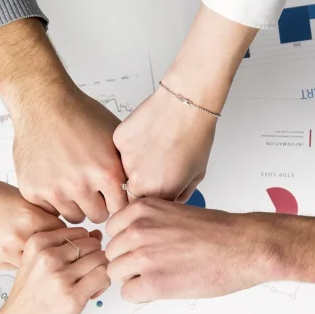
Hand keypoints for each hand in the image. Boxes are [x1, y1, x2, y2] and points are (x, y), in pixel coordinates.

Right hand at [0, 175, 64, 268]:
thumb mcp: (24, 197)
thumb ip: (43, 214)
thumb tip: (61, 229)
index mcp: (31, 216)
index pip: (64, 234)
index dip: (65, 235)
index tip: (66, 237)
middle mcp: (19, 236)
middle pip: (51, 252)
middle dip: (53, 250)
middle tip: (54, 248)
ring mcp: (6, 251)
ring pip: (34, 264)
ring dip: (36, 260)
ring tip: (34, 252)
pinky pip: (16, 267)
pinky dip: (18, 261)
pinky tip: (14, 251)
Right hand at [0, 227, 109, 313]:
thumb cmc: (27, 302)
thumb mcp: (36, 264)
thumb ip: (64, 248)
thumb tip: (96, 235)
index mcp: (36, 243)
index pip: (80, 232)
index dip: (85, 247)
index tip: (76, 263)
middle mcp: (48, 256)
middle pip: (92, 244)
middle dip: (94, 259)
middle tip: (84, 277)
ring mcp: (60, 276)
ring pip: (101, 259)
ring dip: (100, 272)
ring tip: (87, 286)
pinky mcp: (73, 296)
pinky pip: (104, 276)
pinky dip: (103, 285)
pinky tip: (89, 294)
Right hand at [13, 88, 127, 222]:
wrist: (43, 103)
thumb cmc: (79, 115)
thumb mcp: (115, 138)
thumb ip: (127, 167)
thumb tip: (140, 189)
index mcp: (106, 172)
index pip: (121, 209)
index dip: (116, 200)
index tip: (111, 193)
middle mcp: (81, 184)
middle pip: (98, 216)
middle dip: (97, 204)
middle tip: (90, 186)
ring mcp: (55, 190)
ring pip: (74, 216)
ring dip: (75, 204)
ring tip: (72, 180)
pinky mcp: (33, 190)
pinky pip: (50, 210)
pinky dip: (52, 199)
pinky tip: (54, 178)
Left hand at [105, 198, 275, 302]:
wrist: (244, 246)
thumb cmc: (218, 232)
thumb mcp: (173, 212)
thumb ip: (147, 223)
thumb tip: (130, 239)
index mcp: (142, 209)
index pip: (112, 230)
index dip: (127, 243)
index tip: (141, 248)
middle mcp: (138, 230)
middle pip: (112, 254)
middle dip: (129, 262)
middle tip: (154, 266)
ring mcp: (143, 257)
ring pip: (116, 274)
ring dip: (134, 278)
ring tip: (161, 275)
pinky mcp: (153, 282)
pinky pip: (128, 294)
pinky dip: (142, 294)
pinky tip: (163, 287)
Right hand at [113, 87, 214, 202]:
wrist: (185, 105)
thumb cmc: (195, 136)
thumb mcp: (196, 176)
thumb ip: (178, 195)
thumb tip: (169, 202)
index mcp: (157, 194)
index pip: (143, 208)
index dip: (150, 199)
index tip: (156, 189)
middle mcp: (137, 181)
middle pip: (130, 192)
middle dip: (141, 184)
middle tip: (156, 166)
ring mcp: (124, 160)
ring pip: (123, 170)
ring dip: (135, 164)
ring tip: (154, 147)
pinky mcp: (118, 141)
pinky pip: (120, 150)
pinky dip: (131, 145)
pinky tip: (147, 135)